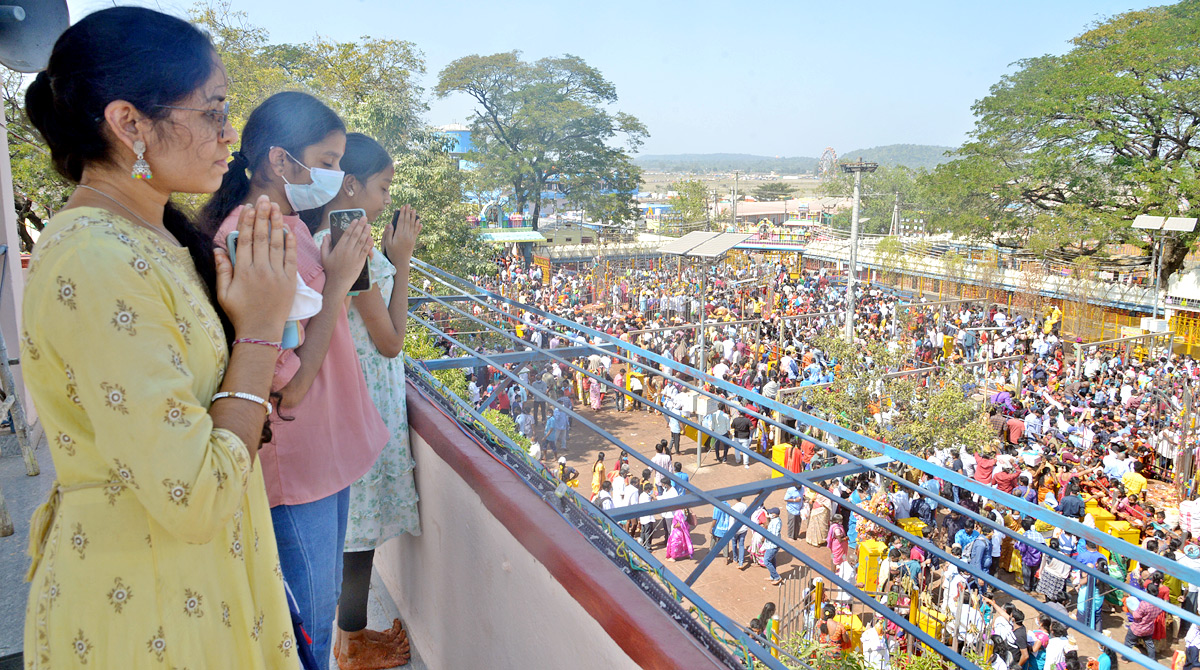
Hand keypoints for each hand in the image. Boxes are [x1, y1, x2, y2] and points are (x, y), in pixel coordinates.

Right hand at [215, 195, 296, 340]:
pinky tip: (288, 230)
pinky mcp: (290, 281)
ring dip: (276, 223)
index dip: (247, 222)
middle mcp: (260, 270)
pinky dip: (290, 243)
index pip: (245, 240)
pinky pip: (290, 258)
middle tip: (263, 199)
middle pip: (261, 237)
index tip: (248, 207)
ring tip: (276, 207)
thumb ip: (222, 271)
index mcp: (243, 271)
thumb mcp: (223, 294)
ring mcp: (277, 275)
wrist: (261, 332)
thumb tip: (218, 249)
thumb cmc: (240, 313)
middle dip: (262, 216)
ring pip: (277, 244)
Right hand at [321, 217, 371, 291]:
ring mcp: (355, 255)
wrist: (338, 282)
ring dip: (366, 232)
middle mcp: (348, 249)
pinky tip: (371, 238)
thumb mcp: (324, 256)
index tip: (355, 220)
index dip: (352, 226)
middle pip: (356, 235)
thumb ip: (324, 245)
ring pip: (362, 241)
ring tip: (369, 225)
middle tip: (365, 218)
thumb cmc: (330, 269)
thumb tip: (327, 235)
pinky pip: (365, 250)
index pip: (347, 233)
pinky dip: (369, 244)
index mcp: (339, 247)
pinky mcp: (361, 261)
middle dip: (361, 225)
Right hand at [383, 205, 420, 261]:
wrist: (401, 263)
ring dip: (414, 217)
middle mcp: (406, 235)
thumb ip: (388, 233)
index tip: (403, 207)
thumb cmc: (392, 253)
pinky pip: (416, 232)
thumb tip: (389, 224)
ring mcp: (411, 238)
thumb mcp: (387, 244)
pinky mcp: (413, 241)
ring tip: (414, 211)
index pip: (401, 221)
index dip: (402, 213)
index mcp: (399, 235)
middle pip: (408, 221)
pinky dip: (418, 226)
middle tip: (409, 205)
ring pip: (413, 225)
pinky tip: (419, 222)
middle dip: (408, 213)